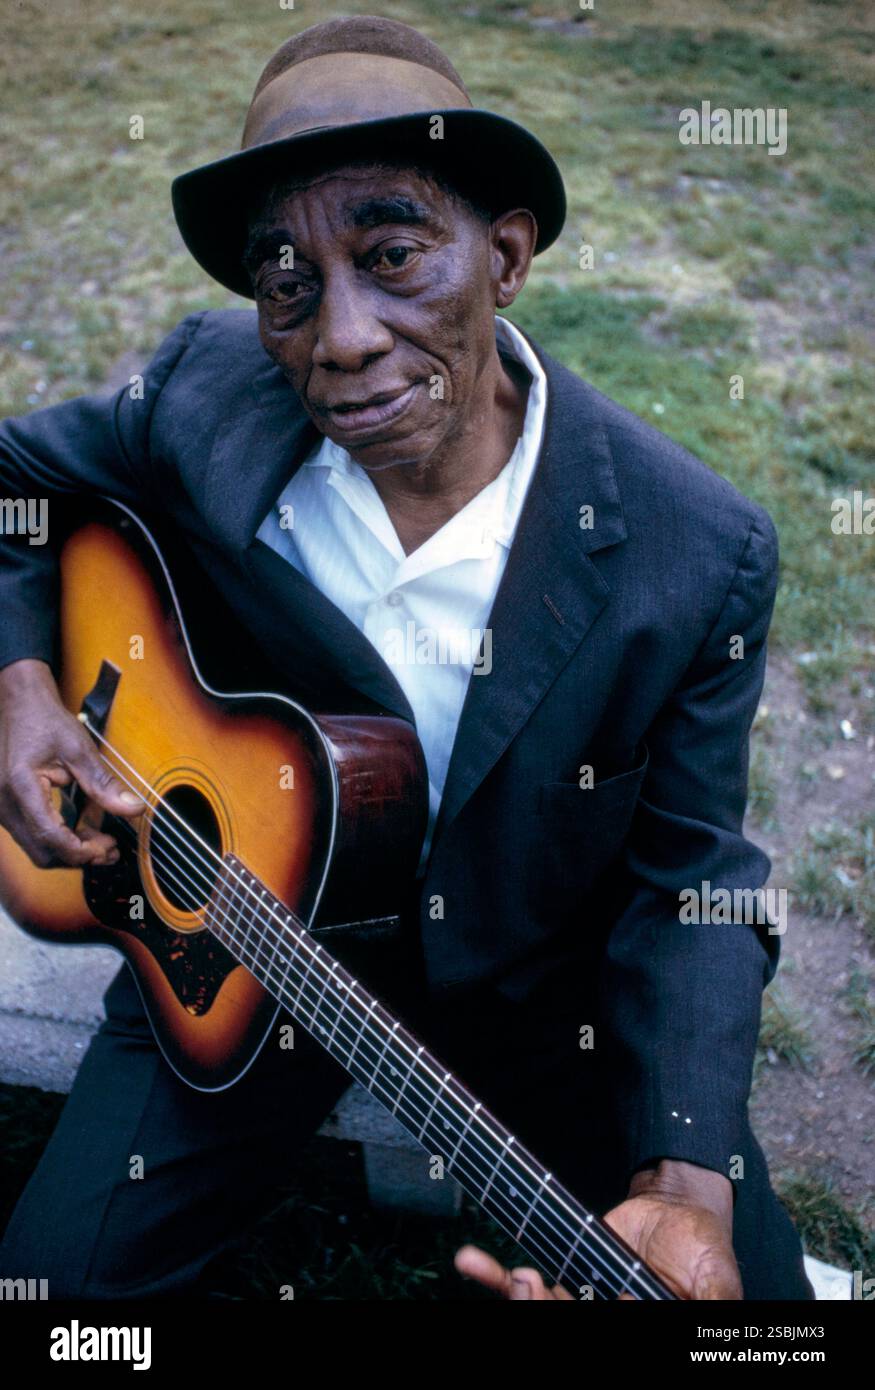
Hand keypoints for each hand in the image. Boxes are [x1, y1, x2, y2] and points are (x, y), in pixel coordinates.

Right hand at [0, 658, 143, 866]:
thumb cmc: (44, 720)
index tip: (108, 848)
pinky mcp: (9, 809)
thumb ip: (104, 783)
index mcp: (21, 787)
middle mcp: (6, 804)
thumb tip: (134, 809)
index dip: (82, 850)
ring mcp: (3, 809)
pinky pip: (33, 835)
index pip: (50, 836)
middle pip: (42, 852)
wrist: (18, 703)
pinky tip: (84, 831)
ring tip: (104, 843)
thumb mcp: (78, 748)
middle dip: (79, 856)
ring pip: (37, 848)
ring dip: (71, 851)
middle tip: (111, 848)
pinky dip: (59, 839)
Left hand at [454, 1160, 740, 1299]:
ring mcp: (580, 1306)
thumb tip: (697, 1321)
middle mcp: (607, 1319)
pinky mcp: (562, 1279)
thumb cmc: (705, 1251)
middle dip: (541, 1312)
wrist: (678, 1207)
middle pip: (562, 1326)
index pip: (613, 1333)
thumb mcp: (718, 1283)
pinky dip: (492, 1276)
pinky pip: (521, 1284)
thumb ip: (711, 1304)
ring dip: (519, 1300)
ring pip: (540, 1313)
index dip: (611, 1316)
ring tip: (518, 1277)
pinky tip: (470, 1262)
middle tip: (532, 1286)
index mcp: (643, 1327)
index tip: (621, 1297)